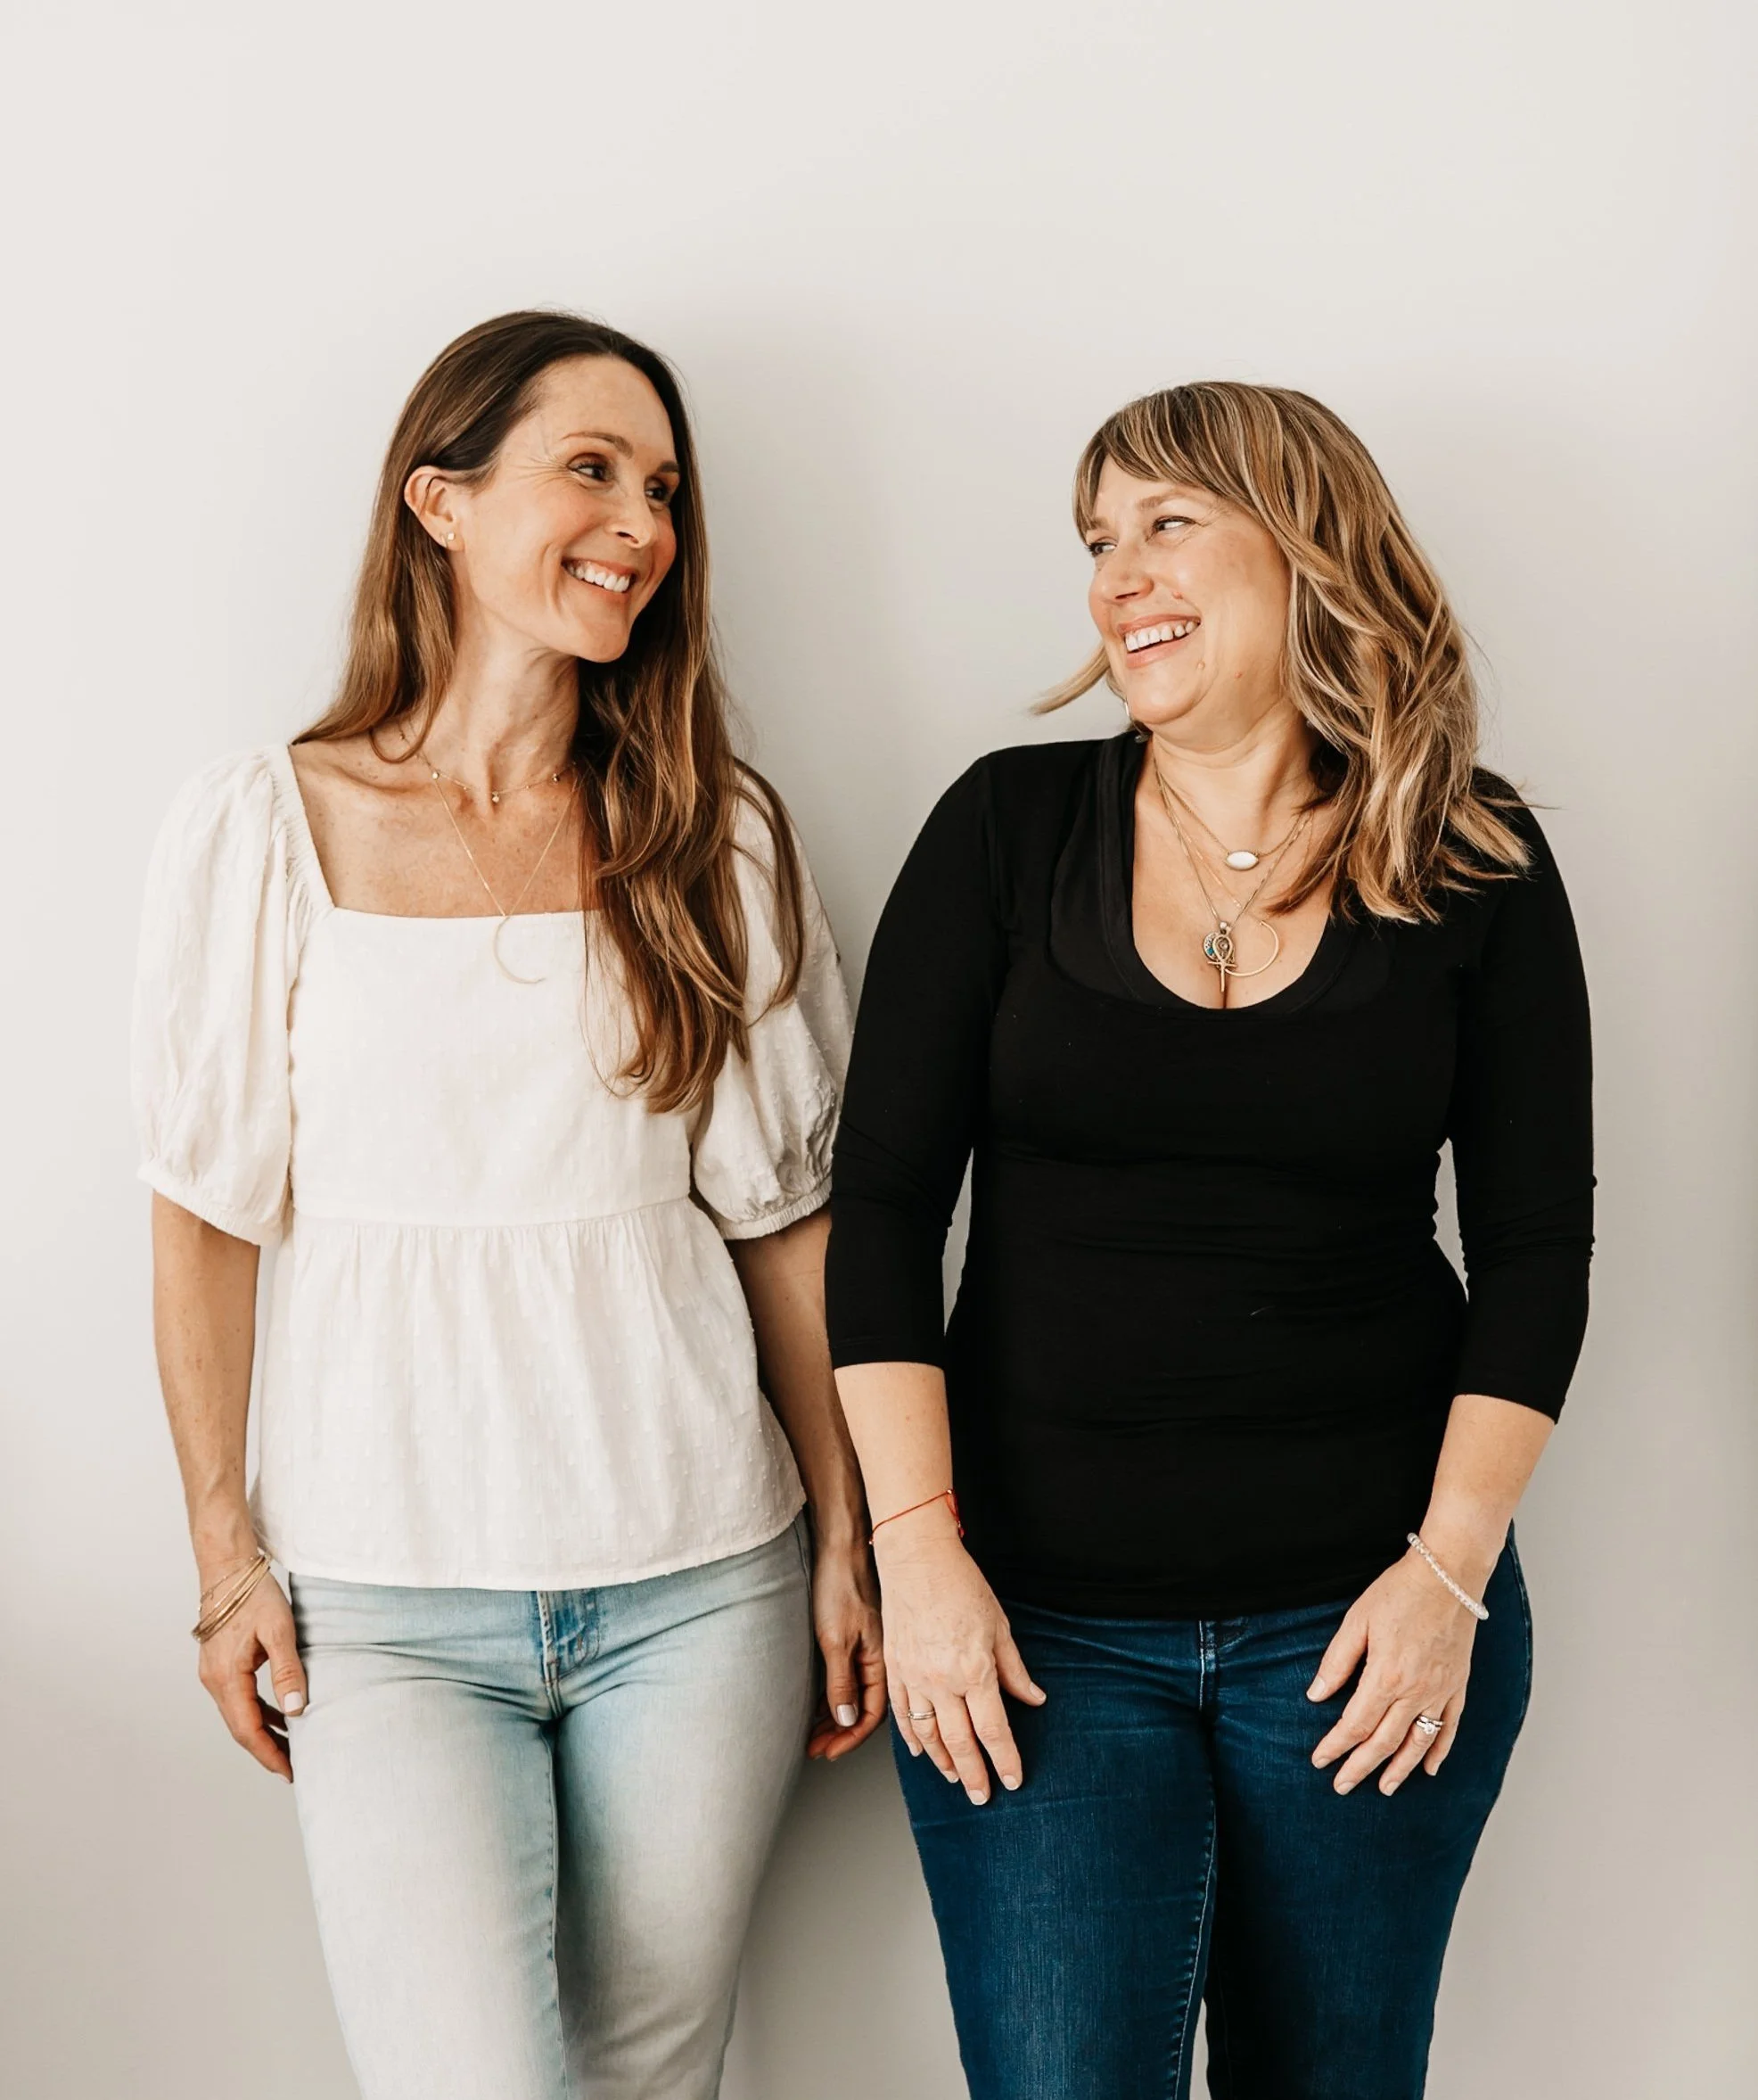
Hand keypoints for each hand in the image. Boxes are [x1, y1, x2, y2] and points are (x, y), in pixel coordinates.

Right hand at [195, 1557, 307, 1781]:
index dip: (269, 1754)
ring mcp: (214, 1674)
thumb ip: (287, 1671)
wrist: (228, 1569)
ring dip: (263, 1731)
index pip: (247, 1730)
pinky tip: (279, 1715)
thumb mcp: (279, 1631)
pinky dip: (258, 1711)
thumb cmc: (253, 1595)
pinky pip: (239, 1698)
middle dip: (267, 1749)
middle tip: (295, 1766)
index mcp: (226, 1678)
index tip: (289, 1772)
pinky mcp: (220, 1665)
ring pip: (239, 1714)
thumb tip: (295, 1710)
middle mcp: (214, 1681)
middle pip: (241, 1728)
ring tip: (292, 1746)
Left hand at [805, 1531, 886, 1760]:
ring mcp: (865, 1646)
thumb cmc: (840, 1586)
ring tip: (812, 1734)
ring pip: (853, 1693)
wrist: (841, 1544)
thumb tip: (846, 1722)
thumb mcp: (836, 1640)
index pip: (871, 1715)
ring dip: (833, 1716)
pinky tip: (817, 1704)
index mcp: (881, 1661)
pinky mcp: (852, 1635)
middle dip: (839, 1733)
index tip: (828, 1752)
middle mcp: (877, 1657)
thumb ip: (842, 1682)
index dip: (850, 1738)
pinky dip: (832, 1695)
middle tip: (815, 1749)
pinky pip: (846, 1676)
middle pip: (862, 1708)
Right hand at [875, 1508, 1045, 1803]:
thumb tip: (1034, 1699)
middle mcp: (942, 1680)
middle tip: (982, 1796)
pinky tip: (921, 1751)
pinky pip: (900, 1713)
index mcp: (974, 1670)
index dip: (1005, 1759)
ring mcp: (913, 1676)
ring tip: (955, 1777)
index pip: (993, 1729)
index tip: (1013, 1780)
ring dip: (943, 1761)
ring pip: (928, 1734)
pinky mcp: (894, 1668)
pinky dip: (911, 1737)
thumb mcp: (999, 1626)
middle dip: (974, 1774)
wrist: (916, 1558)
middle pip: (960, 1742)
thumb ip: (1014, 1670)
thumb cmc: (961, 1585)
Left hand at [1307, 1545, 1485, 1795]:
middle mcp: (1415, 1692)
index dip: (1335, 1746)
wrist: (1448, 1575)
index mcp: (1385, 1677)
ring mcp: (1440, 1691)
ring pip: (1419, 1742)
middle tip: (1342, 1786)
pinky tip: (1430, 1768)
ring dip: (1400, 1769)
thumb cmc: (1398, 1593)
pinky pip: (1450, 1727)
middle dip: (1361, 1767)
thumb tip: (1315, 1696)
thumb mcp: (1357, 1621)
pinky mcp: (1458, 1685)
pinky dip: (1440, 1751)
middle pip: (1384, 1742)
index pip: (1355, 1724)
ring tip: (1385, 1789)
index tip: (1319, 1761)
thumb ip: (1336, 1662)